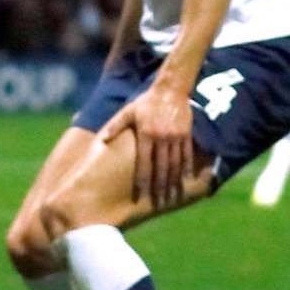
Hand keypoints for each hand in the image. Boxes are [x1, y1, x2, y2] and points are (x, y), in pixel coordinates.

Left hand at [101, 80, 196, 208]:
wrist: (170, 89)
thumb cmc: (146, 102)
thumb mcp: (128, 111)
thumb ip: (115, 126)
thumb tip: (102, 140)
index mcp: (146, 134)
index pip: (144, 162)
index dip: (142, 179)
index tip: (141, 193)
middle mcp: (161, 138)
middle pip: (161, 167)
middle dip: (160, 185)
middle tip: (159, 200)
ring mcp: (175, 136)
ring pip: (175, 163)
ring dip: (174, 180)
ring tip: (172, 194)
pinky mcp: (186, 134)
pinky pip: (187, 154)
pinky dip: (187, 167)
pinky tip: (186, 178)